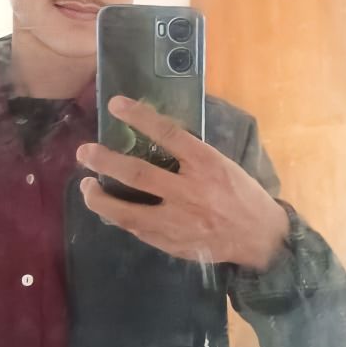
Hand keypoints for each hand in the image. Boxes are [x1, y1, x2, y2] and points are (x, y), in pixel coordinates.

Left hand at [76, 96, 289, 269]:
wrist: (261, 238)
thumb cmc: (242, 195)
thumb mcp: (223, 165)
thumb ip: (192, 157)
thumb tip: (155, 140)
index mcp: (207, 164)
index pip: (168, 133)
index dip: (140, 116)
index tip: (116, 104)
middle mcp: (190, 191)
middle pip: (138, 174)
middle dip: (106, 161)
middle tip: (85, 152)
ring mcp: (178, 220)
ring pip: (127, 211)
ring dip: (100, 198)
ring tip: (86, 187)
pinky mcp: (172, 242)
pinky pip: (137, 229)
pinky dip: (119, 218)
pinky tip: (108, 210)